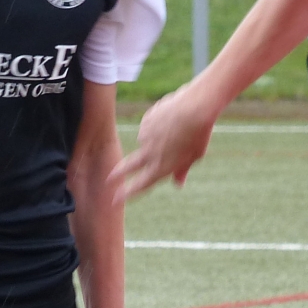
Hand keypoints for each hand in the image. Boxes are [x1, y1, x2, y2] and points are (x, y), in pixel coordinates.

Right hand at [111, 86, 216, 201]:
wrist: (194, 108)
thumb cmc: (199, 133)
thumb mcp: (194, 156)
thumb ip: (182, 170)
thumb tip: (178, 184)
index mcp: (162, 167)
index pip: (140, 185)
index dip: (127, 193)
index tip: (115, 200)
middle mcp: (149, 154)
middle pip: (128, 166)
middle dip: (118, 174)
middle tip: (109, 179)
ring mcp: (144, 137)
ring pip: (146, 141)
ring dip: (156, 138)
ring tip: (177, 128)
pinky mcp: (144, 122)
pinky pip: (150, 126)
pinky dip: (158, 124)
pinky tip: (171, 118)